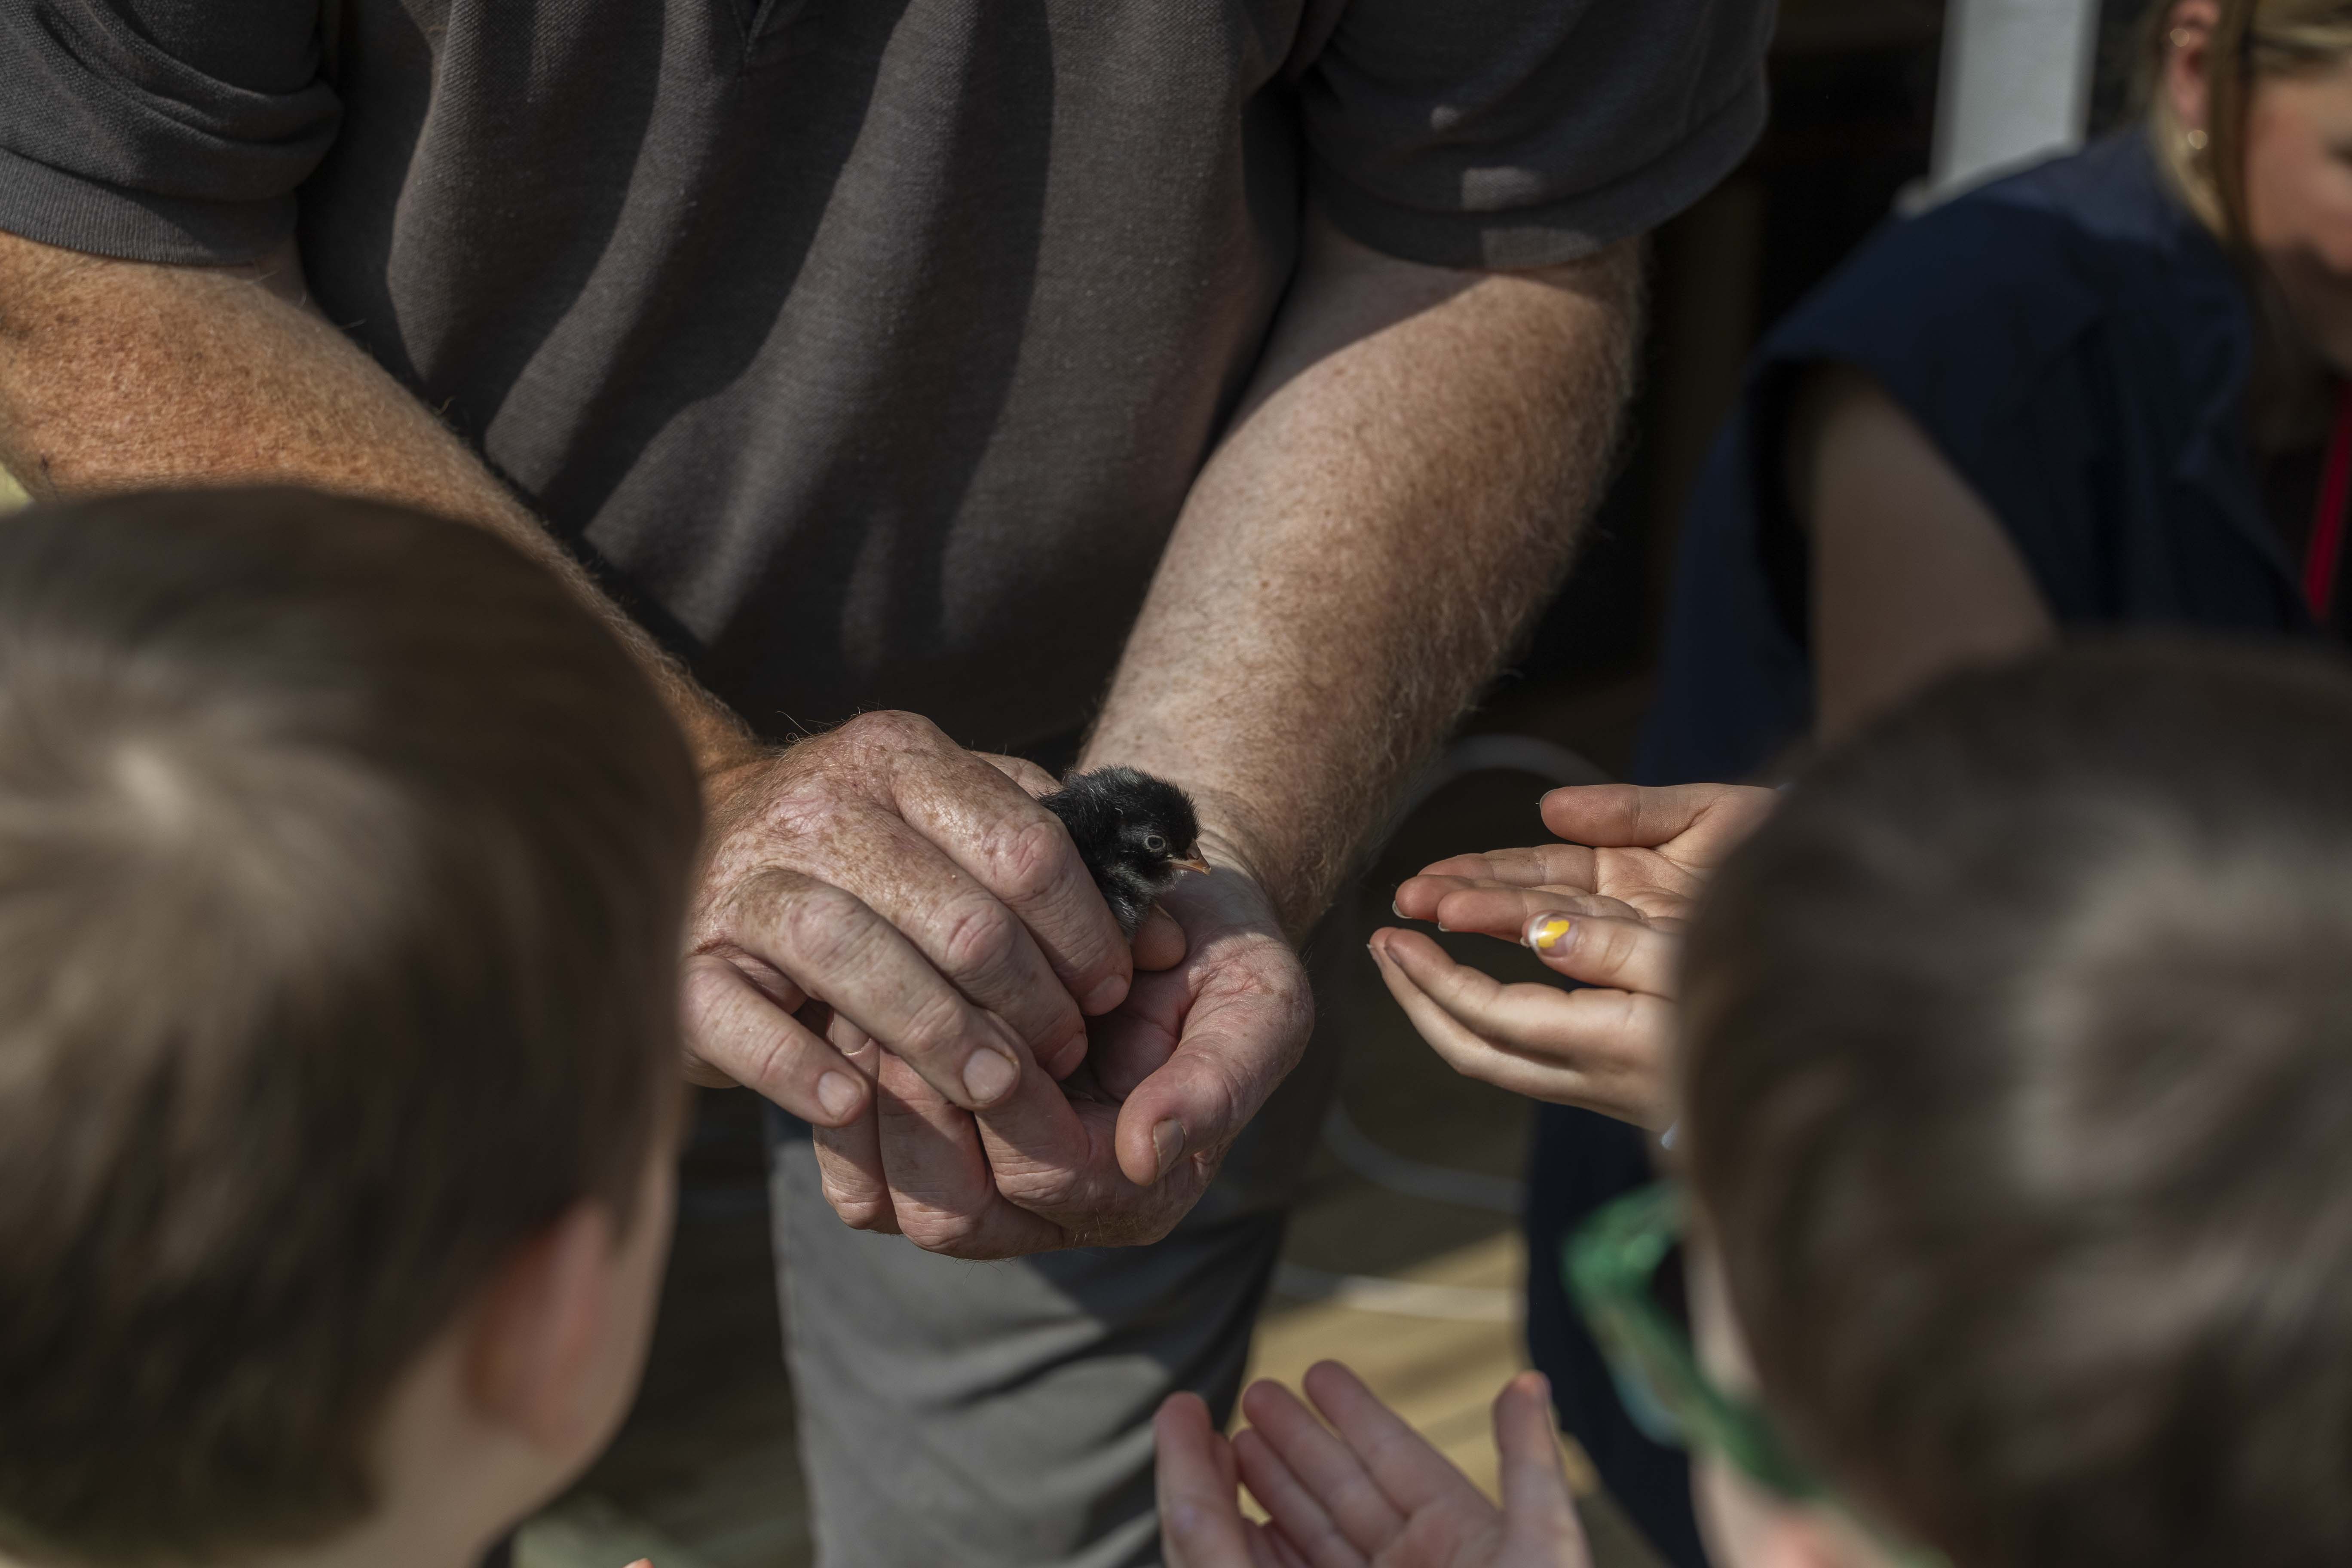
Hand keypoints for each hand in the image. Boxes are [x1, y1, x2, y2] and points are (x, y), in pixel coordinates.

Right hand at [681, 710, 1134, 1131]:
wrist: (713, 842)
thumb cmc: (886, 857)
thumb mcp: (970, 822)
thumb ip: (1061, 855)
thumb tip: (1170, 936)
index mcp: (900, 756)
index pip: (1023, 845)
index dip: (1082, 931)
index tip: (1110, 992)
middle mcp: (819, 802)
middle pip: (951, 911)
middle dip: (1027, 999)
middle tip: (1065, 1060)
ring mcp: (744, 878)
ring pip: (850, 953)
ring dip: (934, 1032)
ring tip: (992, 1088)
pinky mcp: (688, 957)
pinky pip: (739, 1016)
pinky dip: (793, 1064)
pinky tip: (850, 1102)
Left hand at [807, 827, 1313, 1255]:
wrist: (1161, 916)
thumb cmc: (1216, 955)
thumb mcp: (1258, 1003)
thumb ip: (1221, 1079)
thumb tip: (1149, 1151)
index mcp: (1142, 1184)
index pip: (1048, 1171)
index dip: (1006, 1098)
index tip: (983, 1007)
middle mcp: (1063, 1212)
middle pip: (956, 1212)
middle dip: (921, 1110)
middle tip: (893, 1010)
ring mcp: (992, 1198)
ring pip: (897, 1207)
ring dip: (872, 1109)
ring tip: (862, 1014)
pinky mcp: (932, 1165)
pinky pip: (862, 1184)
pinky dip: (842, 1114)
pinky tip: (844, 1034)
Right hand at [1157, 1363, 1590, 1567]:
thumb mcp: (1540, 1552)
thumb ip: (1530, 1468)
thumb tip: (1529, 1382)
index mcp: (1466, 1551)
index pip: (1398, 1466)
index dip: (1359, 1418)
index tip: (1321, 1373)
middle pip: (1340, 1496)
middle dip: (1296, 1444)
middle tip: (1258, 1395)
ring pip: (1297, 1536)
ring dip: (1260, 1483)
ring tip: (1224, 1432)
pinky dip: (1233, 1534)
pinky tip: (1223, 1502)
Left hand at [1371, 783, 1775, 1128]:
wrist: (1818, 1094)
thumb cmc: (1765, 1006)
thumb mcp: (1691, 967)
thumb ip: (1617, 951)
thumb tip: (1539, 934)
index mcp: (1603, 1045)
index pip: (1488, 1014)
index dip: (1433, 975)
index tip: (1395, 933)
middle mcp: (1589, 1076)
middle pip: (1472, 1048)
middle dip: (1418, 997)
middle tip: (1382, 945)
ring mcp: (1599, 1085)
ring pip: (1493, 1057)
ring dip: (1443, 1006)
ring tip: (1412, 958)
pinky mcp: (1613, 1081)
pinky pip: (1523, 1052)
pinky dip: (1484, 1014)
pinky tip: (1482, 985)